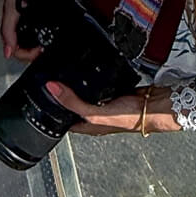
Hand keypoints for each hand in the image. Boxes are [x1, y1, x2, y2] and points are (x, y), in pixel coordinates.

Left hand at [44, 82, 180, 134]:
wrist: (154, 106)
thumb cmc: (130, 117)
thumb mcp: (96, 112)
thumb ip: (74, 103)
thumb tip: (52, 89)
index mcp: (89, 126)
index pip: (65, 121)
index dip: (52, 111)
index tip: (41, 97)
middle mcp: (96, 116)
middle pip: (74, 106)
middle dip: (64, 95)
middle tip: (52, 80)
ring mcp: (105, 103)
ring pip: (86, 94)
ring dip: (77, 86)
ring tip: (65, 73)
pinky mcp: (114, 92)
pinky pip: (99, 85)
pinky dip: (92, 78)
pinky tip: (88, 70)